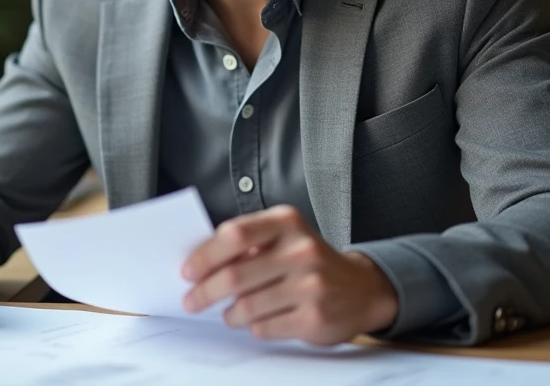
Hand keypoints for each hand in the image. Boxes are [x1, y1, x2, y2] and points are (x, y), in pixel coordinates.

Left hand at [181, 205, 398, 345]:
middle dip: (204, 292)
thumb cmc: (309, 261)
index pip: (235, 234)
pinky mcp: (315, 317)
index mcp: (287, 222)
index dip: (205, 256)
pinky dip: (252, 327)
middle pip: (234, 276)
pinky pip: (264, 328)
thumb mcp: (285, 237)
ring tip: (228, 313)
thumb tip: (197, 264)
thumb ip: (247, 244)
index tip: (186, 271)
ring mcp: (311, 285)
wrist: (362, 289)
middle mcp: (302, 250)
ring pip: (246, 307)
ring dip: (229, 314)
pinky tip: (257, 321)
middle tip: (191, 301)